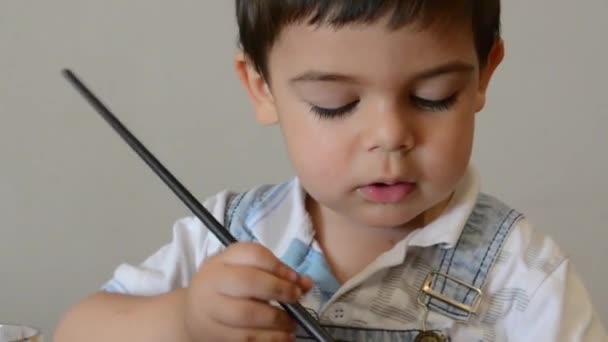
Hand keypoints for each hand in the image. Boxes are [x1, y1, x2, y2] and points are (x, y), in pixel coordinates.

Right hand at [184, 242, 312, 340]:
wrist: (193, 314)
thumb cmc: (225, 288)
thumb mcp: (243, 270)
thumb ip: (274, 272)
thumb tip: (305, 283)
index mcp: (221, 261)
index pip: (252, 254)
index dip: (278, 266)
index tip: (296, 279)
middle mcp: (212, 282)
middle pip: (248, 282)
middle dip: (279, 290)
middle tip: (296, 298)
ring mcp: (210, 310)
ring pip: (247, 314)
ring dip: (277, 320)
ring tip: (292, 324)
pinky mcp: (214, 335)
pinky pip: (245, 339)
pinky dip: (268, 339)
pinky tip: (282, 337)